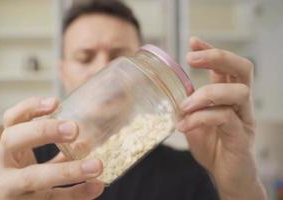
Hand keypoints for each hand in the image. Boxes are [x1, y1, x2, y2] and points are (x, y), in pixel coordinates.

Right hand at [0, 97, 103, 199]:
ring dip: (68, 171)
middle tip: (74, 129)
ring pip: (33, 177)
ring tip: (97, 165)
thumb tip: (86, 143)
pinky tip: (95, 187)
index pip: (11, 120)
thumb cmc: (18, 183)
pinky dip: (75, 194)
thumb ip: (56, 153)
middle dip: (43, 131)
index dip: (30, 108)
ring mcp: (8, 190)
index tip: (55, 102)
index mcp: (7, 148)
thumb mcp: (30, 164)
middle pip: (12, 140)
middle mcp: (1, 166)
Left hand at [177, 37, 265, 199]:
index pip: (225, 66)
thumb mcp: (194, 121)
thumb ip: (188, 106)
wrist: (226, 176)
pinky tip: (184, 125)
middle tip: (192, 59)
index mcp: (228, 97)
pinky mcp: (241, 137)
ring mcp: (244, 120)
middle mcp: (240, 104)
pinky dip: (201, 118)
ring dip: (206, 94)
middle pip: (242, 69)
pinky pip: (226, 119)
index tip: (192, 42)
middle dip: (217, 57)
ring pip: (238, 92)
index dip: (211, 51)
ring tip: (184, 105)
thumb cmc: (212, 147)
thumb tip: (169, 90)